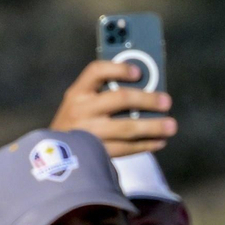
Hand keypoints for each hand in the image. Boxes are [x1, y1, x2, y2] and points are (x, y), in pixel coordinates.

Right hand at [51, 60, 176, 157]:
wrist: (52, 156)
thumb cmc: (78, 121)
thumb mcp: (82, 102)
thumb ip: (105, 93)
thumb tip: (147, 88)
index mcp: (78, 92)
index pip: (96, 71)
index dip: (119, 68)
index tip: (139, 72)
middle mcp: (81, 110)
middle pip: (120, 99)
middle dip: (147, 99)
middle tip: (167, 101)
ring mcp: (89, 133)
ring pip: (127, 127)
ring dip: (153, 126)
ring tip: (171, 125)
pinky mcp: (96, 153)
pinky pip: (126, 148)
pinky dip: (146, 144)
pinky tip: (159, 141)